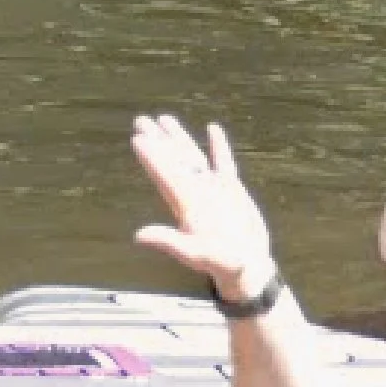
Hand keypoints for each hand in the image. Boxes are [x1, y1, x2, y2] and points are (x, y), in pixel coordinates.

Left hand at [131, 114, 272, 287]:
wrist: (248, 267)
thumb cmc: (222, 265)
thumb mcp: (195, 255)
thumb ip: (169, 242)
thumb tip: (139, 236)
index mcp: (185, 205)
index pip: (164, 174)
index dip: (151, 156)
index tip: (137, 137)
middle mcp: (195, 193)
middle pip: (173, 160)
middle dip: (157, 140)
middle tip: (141, 119)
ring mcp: (212, 189)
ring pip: (192, 156)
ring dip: (179, 138)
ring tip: (165, 119)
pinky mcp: (231, 190)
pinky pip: (222, 162)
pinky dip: (218, 146)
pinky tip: (212, 129)